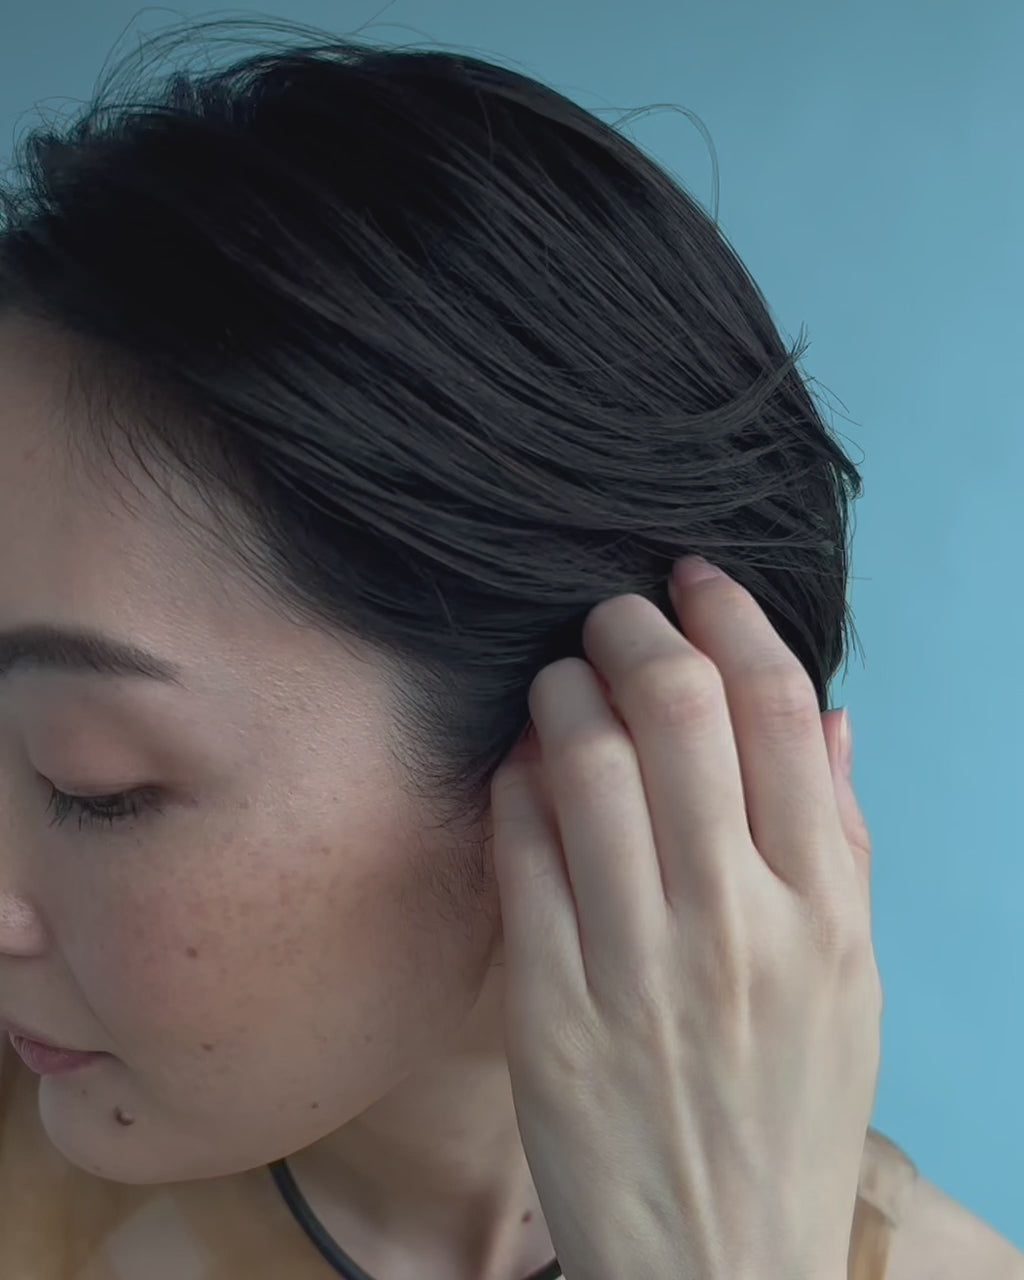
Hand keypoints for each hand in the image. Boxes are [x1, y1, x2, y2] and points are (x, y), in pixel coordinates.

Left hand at [490, 556, 879, 1279]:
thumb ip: (839, 841)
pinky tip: (520, 766)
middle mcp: (735, 923)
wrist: (717, 1260)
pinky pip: (518, 849)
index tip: (696, 577)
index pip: (779, 712)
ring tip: (561, 677)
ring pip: (583, 763)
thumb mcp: (853, 978)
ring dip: (562, 688)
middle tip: (612, 611)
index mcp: (824, 908)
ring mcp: (634, 964)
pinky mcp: (547, 1005)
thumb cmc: (788, 1105)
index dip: (733, 618)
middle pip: (676, 711)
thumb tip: (827, 719)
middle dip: (633, 628)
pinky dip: (513, 781)